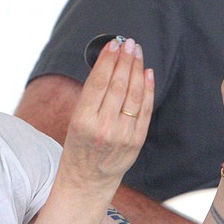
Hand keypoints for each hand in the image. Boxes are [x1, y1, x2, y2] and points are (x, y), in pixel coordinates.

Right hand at [59, 37, 153, 189]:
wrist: (88, 180)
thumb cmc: (79, 146)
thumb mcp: (75, 120)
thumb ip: (92, 96)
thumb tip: (109, 64)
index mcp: (83, 120)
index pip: (98, 83)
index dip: (108, 60)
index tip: (113, 44)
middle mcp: (104, 127)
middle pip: (118, 85)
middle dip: (125, 60)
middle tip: (129, 43)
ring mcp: (122, 135)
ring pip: (134, 95)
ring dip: (137, 70)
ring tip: (137, 53)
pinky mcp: (136, 141)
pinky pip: (144, 110)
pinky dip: (147, 89)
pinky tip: (147, 73)